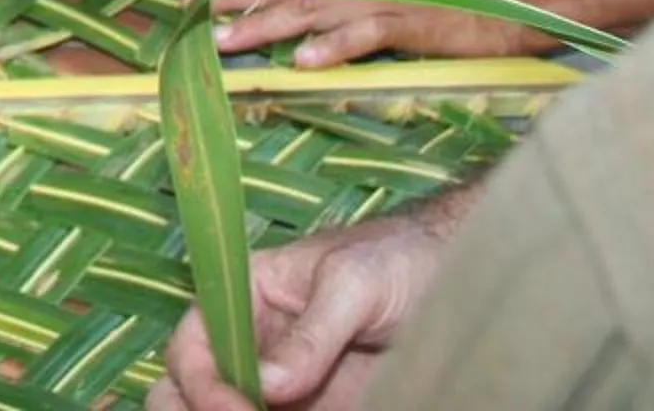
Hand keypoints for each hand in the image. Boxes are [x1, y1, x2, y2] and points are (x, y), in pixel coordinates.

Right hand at [147, 205, 460, 408]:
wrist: (463, 281)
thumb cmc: (398, 258)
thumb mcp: (353, 282)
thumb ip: (312, 332)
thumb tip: (270, 385)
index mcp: (243, 297)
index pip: (194, 345)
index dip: (203, 383)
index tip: (239, 409)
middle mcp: (254, 346)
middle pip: (190, 390)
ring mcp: (286, 386)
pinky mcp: (319, 409)